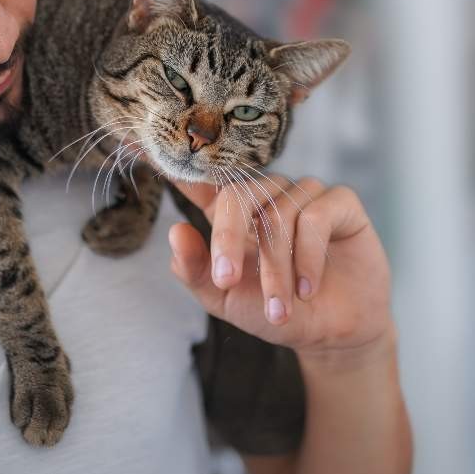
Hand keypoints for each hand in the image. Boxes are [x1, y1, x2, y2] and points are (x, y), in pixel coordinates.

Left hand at [167, 172, 394, 366]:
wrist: (329, 335)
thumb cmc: (273, 311)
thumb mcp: (226, 299)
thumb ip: (197, 270)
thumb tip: (176, 231)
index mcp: (230, 213)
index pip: (199, 179)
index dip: (174, 161)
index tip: (134, 138)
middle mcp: (266, 194)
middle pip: (237, 194)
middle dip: (228, 241)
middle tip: (228, 282)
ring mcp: (304, 194)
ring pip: (279, 214)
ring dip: (277, 268)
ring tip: (281, 308)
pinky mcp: (341, 203)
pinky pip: (316, 216)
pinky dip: (309, 257)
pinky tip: (308, 287)